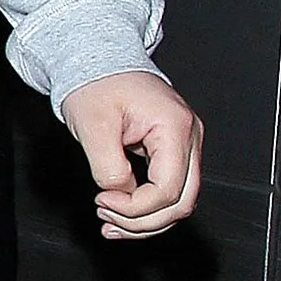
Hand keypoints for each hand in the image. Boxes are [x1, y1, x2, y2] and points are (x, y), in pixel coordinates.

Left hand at [62, 71, 202, 240]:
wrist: (96, 59)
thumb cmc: (95, 81)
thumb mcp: (92, 124)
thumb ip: (108, 166)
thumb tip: (120, 195)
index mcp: (174, 126)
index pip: (167, 189)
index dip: (135, 208)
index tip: (103, 202)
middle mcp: (188, 136)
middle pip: (182, 202)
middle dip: (143, 221)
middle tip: (107, 220)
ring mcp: (183, 143)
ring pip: (178, 201)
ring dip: (145, 220)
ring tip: (110, 222)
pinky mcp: (171, 149)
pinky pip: (167, 188)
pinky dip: (146, 206)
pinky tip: (121, 213)